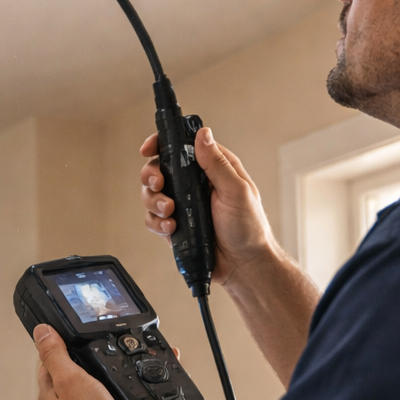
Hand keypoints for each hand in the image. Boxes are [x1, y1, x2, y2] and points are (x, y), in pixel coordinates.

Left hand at [34, 325, 142, 399]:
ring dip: (93, 389)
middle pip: (64, 383)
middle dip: (76, 370)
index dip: (56, 349)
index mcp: (49, 397)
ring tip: (105, 378)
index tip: (64, 338)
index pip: (46, 366)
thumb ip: (55, 354)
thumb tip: (40, 331)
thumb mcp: (71, 379)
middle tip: (88, 356)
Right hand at [139, 127, 278, 287]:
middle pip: (159, 169)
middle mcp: (194, 184)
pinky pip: (154, 219)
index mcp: (211, 168)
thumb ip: (217, 163)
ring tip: (170, 211)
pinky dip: (157, 222)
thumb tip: (203, 134)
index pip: (181, 146)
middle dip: (152, 175)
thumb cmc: (249, 227)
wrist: (244, 265)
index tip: (149, 149)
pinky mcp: (176, 225)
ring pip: (152, 194)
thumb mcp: (237, 190)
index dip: (161, 143)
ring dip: (154, 201)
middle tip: (159, 184)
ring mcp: (183, 205)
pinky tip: (171, 228)